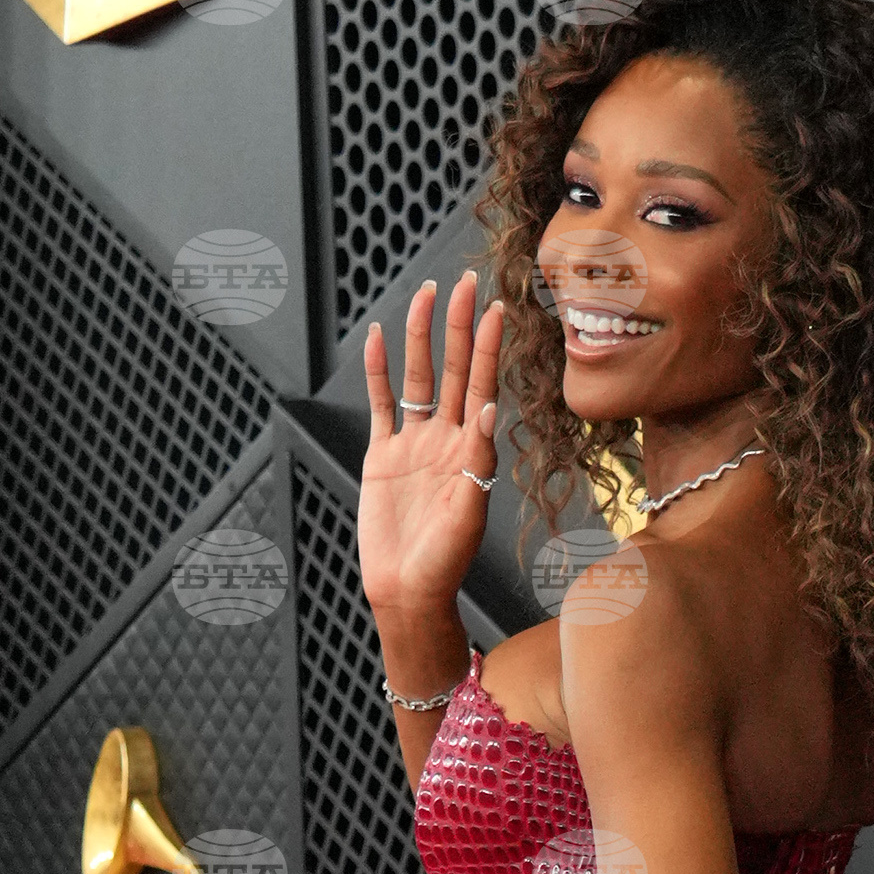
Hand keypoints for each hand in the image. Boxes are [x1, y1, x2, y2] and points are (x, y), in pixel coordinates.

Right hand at [359, 270, 503, 622]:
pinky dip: (377, 371)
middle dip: (459, 326)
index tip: (497, 308)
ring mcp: (413, 444)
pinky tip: (375, 338)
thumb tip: (488, 408)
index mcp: (471, 451)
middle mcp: (445, 439)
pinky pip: (380, 404)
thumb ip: (477, 462)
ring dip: (421, 337)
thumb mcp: (468, 512)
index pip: (482, 386)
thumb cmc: (444, 562)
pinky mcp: (382, 456)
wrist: (407, 591)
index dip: (488, 347)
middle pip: (452, 369)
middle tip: (466, 282)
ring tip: (427, 295)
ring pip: (418, 377)